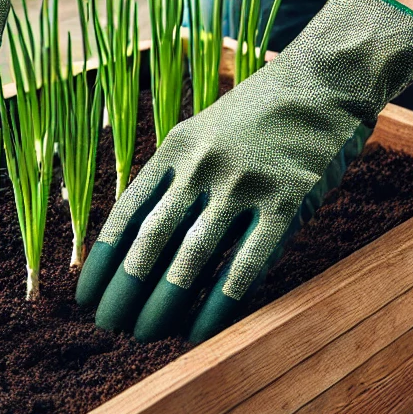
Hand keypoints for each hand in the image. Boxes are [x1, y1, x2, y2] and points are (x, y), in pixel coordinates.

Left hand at [75, 0, 412, 343]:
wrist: (327, 78)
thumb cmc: (261, 113)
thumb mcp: (204, 131)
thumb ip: (176, 177)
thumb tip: (140, 237)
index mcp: (175, 148)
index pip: (127, 213)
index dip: (103, 260)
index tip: (85, 296)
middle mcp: (202, 166)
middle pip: (151, 241)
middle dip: (125, 291)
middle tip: (110, 327)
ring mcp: (244, 184)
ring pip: (192, 257)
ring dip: (163, 303)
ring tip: (146, 335)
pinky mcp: (287, 201)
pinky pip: (246, 264)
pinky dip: (218, 303)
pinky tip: (200, 330)